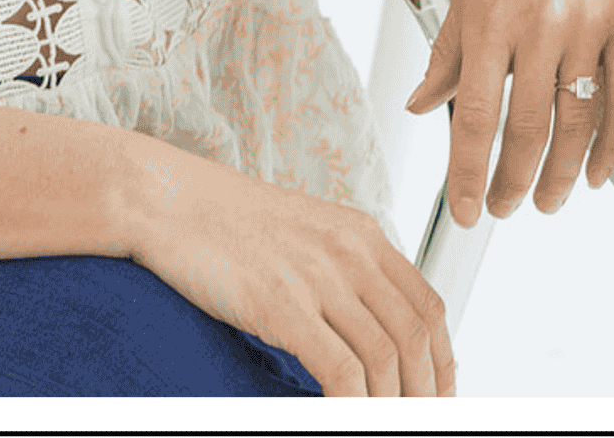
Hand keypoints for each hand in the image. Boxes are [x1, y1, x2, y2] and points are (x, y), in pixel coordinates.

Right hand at [125, 141, 455, 396]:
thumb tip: (376, 322)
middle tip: (419, 419)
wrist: (168, 198)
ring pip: (385, 360)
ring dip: (391, 403)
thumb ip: (346, 266)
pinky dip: (352, 405)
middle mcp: (349, 252)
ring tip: (383, 424)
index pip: (428, 306)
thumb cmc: (228, 220)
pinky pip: (339, 372)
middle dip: (425, 391)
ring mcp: (316, 277)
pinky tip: (342, 414)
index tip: (439, 392)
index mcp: (360, 233)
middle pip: (415, 337)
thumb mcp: (306, 231)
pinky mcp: (281, 305)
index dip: (444, 360)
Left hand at [404, 0, 613, 225]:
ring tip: (544, 202)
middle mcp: (537, 28)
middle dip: (510, 183)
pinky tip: (596, 174)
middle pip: (525, 131)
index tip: (464, 210)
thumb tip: (419, 105)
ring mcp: (585, 28)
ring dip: (559, 177)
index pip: (473, 116)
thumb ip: (447, 50)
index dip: (466, 173)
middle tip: (500, 209)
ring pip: (574, 125)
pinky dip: (610, 146)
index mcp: (488, 17)